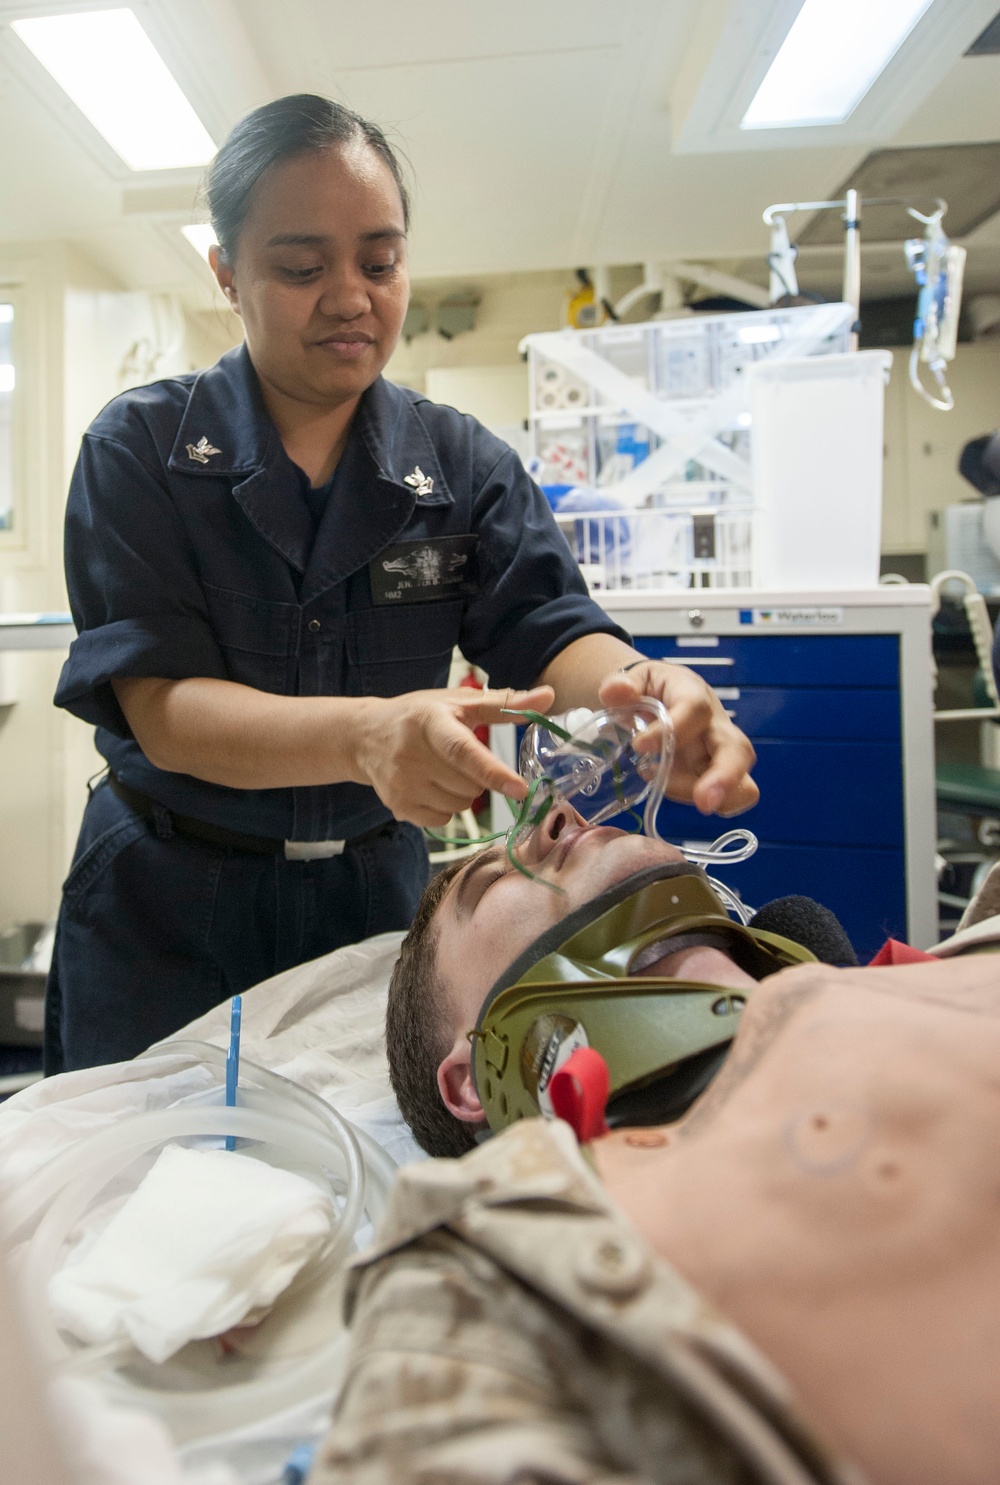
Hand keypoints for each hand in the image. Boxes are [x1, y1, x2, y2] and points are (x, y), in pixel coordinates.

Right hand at [353, 684, 554, 826]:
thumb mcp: (458, 702)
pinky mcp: (397, 805)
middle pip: (469, 784)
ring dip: (464, 792)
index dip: (494, 772)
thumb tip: (549, 697)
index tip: (521, 788)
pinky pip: (443, 819)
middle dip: (478, 776)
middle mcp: (411, 754)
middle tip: (461, 758)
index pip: (465, 752)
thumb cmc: (420, 715)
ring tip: (443, 770)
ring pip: (460, 804)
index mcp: (430, 721)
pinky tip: (432, 785)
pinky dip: (447, 807)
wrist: (365, 736)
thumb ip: (505, 703)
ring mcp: (401, 783)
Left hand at [599, 662, 757, 816]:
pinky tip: (666, 790)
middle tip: (703, 802)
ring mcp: (720, 757)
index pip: (696, 709)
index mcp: (694, 695)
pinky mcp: (716, 780)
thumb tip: (615, 691)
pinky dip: (701, 804)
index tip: (640, 745)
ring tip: (664, 789)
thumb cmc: (652, 690)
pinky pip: (726, 801)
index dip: (673, 728)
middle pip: (739, 751)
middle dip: (725, 778)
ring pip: (744, 785)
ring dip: (712, 799)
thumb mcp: (636, 679)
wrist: (659, 701)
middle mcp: (716, 727)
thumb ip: (622, 684)